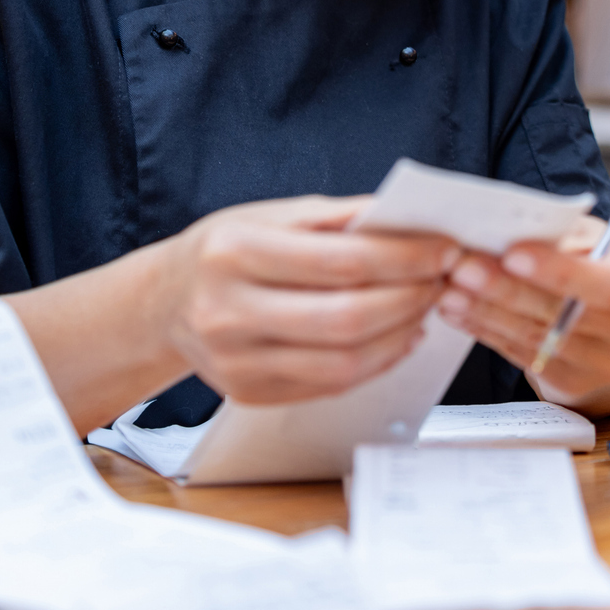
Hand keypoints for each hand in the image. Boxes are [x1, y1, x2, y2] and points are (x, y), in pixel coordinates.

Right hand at [156, 195, 460, 404]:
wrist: (164, 302)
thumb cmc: (227, 249)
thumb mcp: (272, 214)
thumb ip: (340, 217)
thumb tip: (411, 218)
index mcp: (234, 251)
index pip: (341, 261)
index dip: (405, 258)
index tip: (445, 249)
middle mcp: (228, 311)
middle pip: (346, 318)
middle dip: (410, 298)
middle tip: (442, 280)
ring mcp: (235, 362)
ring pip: (343, 362)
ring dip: (401, 335)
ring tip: (424, 308)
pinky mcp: (248, 394)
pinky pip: (329, 385)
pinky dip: (375, 361)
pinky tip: (396, 336)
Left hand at [437, 215, 609, 415]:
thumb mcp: (604, 241)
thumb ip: (569, 236)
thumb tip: (509, 230)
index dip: (561, 272)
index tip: (513, 253)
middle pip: (566, 314)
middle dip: (508, 289)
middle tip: (464, 267)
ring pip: (539, 337)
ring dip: (488, 312)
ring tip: (450, 288)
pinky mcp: (576, 385)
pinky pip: (524, 355)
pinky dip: (488, 331)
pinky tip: (461, 311)